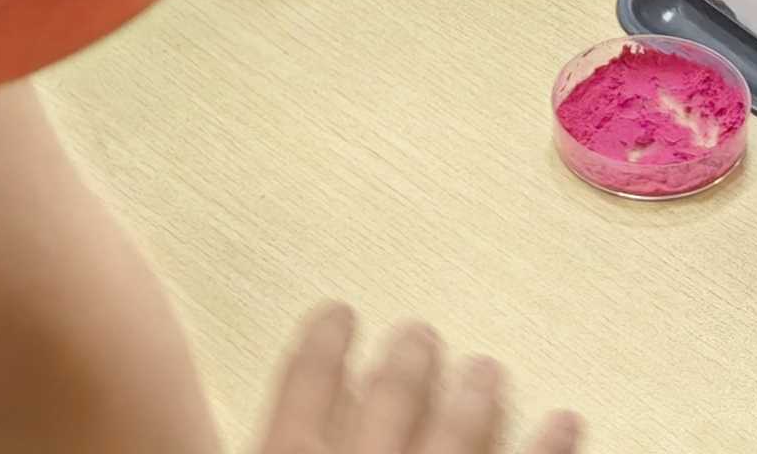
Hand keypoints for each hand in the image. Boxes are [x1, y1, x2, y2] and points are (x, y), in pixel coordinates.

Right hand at [254, 308, 579, 453]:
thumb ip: (228, 426)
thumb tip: (191, 362)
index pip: (304, 384)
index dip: (322, 346)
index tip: (337, 314)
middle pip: (390, 399)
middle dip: (408, 364)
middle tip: (420, 334)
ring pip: (458, 434)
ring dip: (474, 399)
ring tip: (487, 370)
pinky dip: (548, 447)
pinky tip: (565, 423)